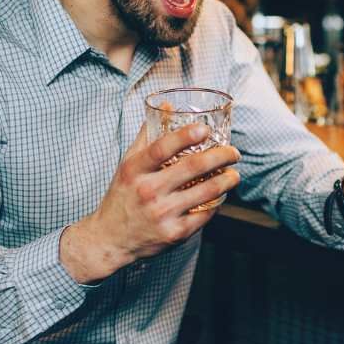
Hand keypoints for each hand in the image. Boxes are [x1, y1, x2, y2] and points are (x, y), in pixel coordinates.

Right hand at [61, 122, 240, 283]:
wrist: (110, 238)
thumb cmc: (122, 196)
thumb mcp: (127, 164)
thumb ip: (147, 135)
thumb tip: (167, 105)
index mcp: (134, 170)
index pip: (160, 148)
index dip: (184, 136)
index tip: (204, 129)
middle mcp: (147, 191)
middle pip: (191, 168)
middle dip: (220, 156)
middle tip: (233, 152)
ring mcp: (162, 214)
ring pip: (206, 192)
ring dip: (227, 180)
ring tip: (234, 173)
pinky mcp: (174, 234)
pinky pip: (205, 214)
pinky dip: (217, 202)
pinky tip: (221, 195)